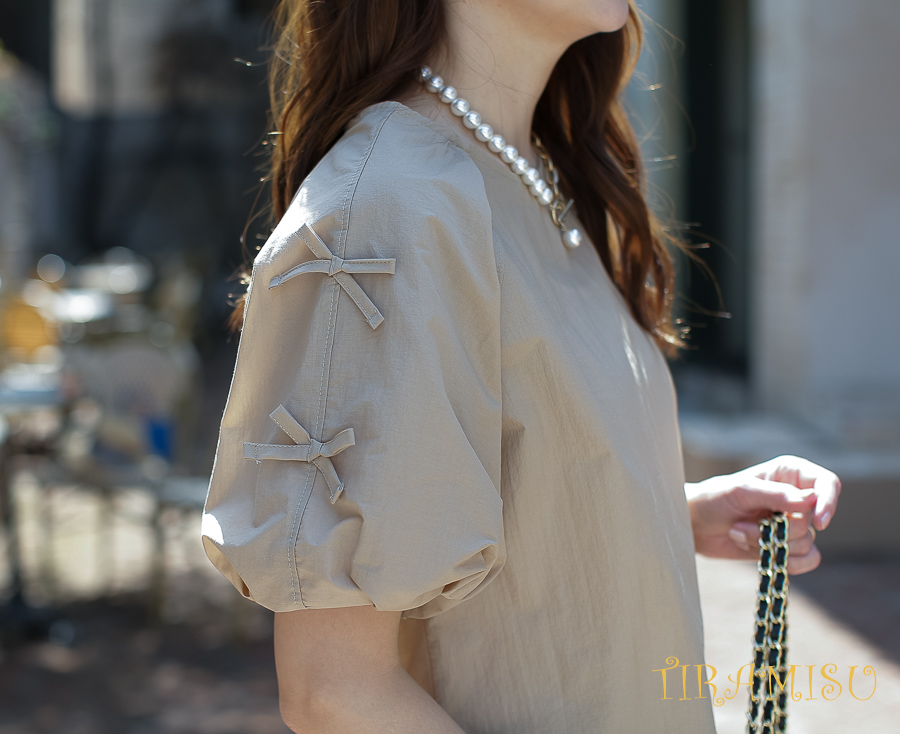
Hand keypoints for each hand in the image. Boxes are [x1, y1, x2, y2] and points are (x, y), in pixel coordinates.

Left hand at [685, 455, 840, 574]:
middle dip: (775, 529)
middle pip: (811, 521)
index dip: (828, 502)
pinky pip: (806, 561)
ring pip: (806, 544)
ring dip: (768, 544)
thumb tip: (810, 501)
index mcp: (788, 474)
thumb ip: (774, 495)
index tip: (819, 522)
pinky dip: (783, 562)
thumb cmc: (713, 499)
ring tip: (738, 532)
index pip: (827, 483)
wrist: (694, 525)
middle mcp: (796, 497)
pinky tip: (753, 551)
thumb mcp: (740, 491)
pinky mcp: (786, 546)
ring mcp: (792, 524)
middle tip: (741, 523)